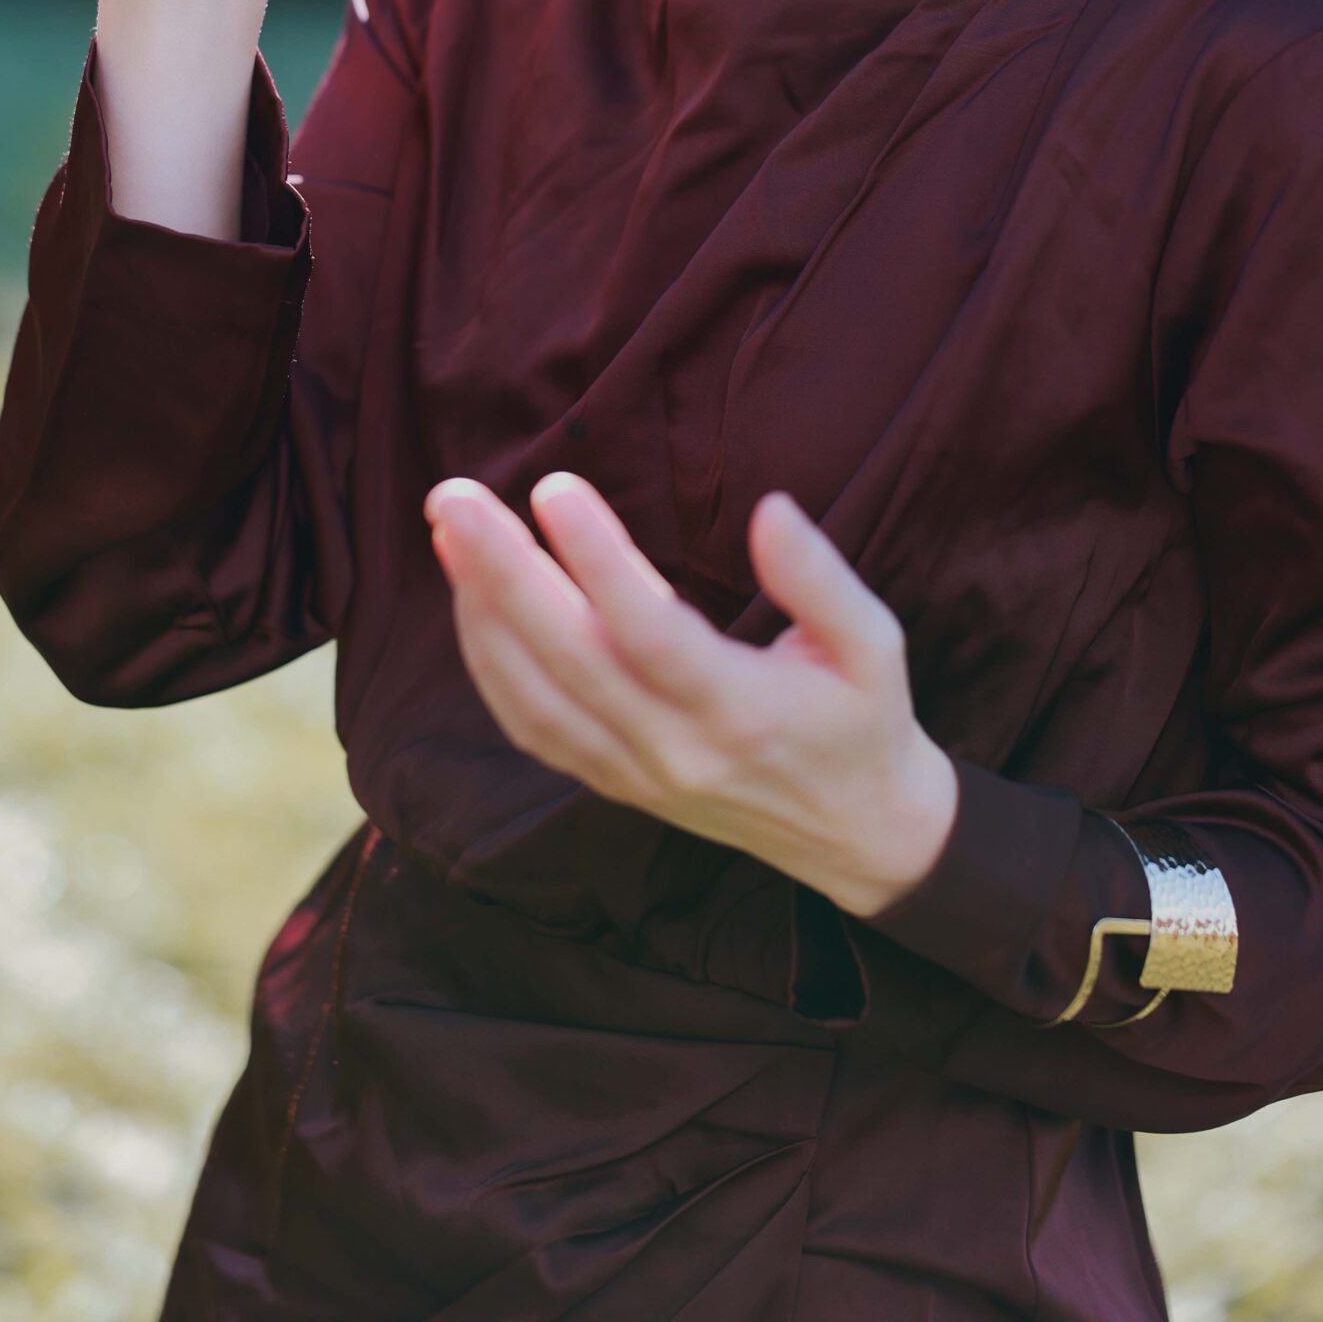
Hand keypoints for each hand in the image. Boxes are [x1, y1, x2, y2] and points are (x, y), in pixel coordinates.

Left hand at [424, 471, 958, 919]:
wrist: (856, 834)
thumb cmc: (863, 720)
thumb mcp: (874, 643)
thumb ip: (821, 577)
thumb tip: (770, 508)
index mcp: (741, 709)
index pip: (649, 632)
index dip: (598, 560)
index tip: (554, 487)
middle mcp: (675, 749)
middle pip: (568, 659)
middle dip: (501, 571)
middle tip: (453, 496)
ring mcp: (634, 773)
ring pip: (533, 697)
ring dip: (481, 612)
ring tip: (449, 531)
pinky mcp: (612, 782)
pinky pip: (531, 728)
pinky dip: (488, 664)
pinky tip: (470, 599)